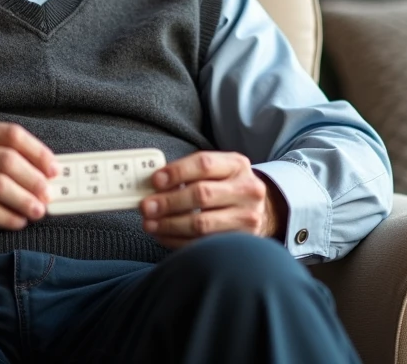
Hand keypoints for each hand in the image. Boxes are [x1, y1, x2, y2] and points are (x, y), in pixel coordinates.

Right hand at [0, 117, 58, 238]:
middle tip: (49, 195)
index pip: (10, 134)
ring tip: (37, 211)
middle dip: (35, 180)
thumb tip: (40, 175)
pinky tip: (17, 222)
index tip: (54, 169)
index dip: (37, 152)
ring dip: (24, 201)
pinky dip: (6, 217)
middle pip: (7, 160)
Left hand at [139, 151, 287, 249]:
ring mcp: (247, 218)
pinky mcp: (241, 241)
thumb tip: (153, 184)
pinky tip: (163, 236)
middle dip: (168, 202)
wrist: (260, 211)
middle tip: (146, 206)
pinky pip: (203, 244)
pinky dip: (177, 241)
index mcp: (237, 165)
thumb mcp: (217, 170)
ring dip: (169, 225)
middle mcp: (247, 190)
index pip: (204, 164)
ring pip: (201, 224)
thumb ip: (189, 173)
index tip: (155, 180)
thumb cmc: (227, 187)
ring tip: (150, 224)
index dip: (177, 172)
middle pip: (202, 195)